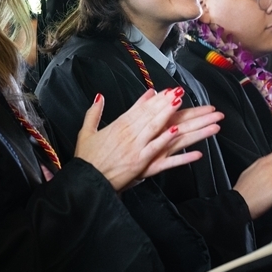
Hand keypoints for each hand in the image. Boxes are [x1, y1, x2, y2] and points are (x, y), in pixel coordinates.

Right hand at [74, 89, 221, 191]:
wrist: (86, 180)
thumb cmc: (87, 158)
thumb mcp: (86, 131)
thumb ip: (94, 112)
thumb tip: (100, 97)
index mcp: (118, 125)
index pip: (140, 108)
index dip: (155, 99)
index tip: (167, 90)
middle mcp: (129, 134)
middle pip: (152, 115)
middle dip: (167, 102)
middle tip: (181, 91)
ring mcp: (136, 148)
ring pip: (158, 129)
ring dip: (172, 116)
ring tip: (185, 107)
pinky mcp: (140, 163)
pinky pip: (158, 151)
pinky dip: (168, 142)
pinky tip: (178, 134)